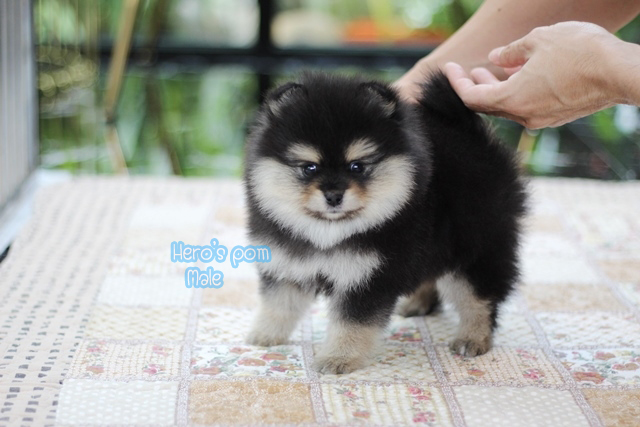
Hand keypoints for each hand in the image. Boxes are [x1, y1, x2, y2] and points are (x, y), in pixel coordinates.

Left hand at [443, 22, 627, 128]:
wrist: (620, 72)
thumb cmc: (579, 52)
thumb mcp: (539, 40)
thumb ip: (511, 51)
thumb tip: (495, 58)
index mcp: (512, 99)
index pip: (471, 97)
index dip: (456, 83)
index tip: (449, 69)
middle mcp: (523, 115)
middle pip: (487, 105)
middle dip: (475, 86)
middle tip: (469, 71)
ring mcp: (540, 119)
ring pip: (508, 107)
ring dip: (497, 89)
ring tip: (493, 70)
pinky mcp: (556, 117)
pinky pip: (527, 107)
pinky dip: (517, 93)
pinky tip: (521, 76)